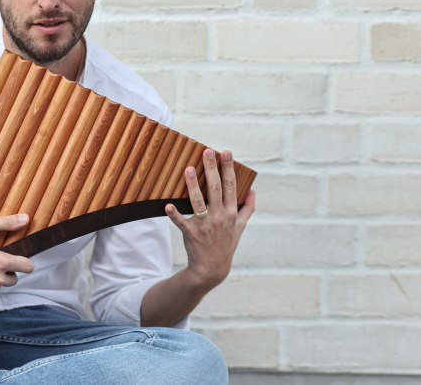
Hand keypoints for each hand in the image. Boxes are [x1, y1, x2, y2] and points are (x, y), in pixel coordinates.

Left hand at [165, 149, 255, 289]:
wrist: (212, 268)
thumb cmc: (226, 245)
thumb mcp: (240, 228)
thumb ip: (247, 209)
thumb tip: (252, 190)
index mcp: (231, 213)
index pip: (231, 186)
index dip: (229, 168)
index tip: (226, 153)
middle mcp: (220, 217)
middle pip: (216, 189)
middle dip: (212, 169)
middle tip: (207, 151)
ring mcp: (205, 225)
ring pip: (199, 202)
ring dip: (193, 185)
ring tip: (189, 169)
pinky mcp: (191, 233)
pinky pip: (182, 222)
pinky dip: (175, 215)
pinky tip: (168, 205)